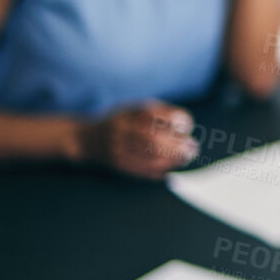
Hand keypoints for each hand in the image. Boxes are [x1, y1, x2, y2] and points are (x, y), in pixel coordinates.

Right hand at [76, 101, 198, 178]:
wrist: (87, 138)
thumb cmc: (121, 121)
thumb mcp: (137, 108)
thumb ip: (160, 112)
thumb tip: (187, 124)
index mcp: (129, 113)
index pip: (157, 116)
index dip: (175, 121)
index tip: (186, 126)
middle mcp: (121, 129)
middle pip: (154, 138)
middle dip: (177, 145)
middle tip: (192, 148)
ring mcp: (117, 147)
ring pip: (149, 156)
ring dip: (172, 160)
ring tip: (185, 159)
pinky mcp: (116, 163)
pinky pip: (140, 169)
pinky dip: (158, 171)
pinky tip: (169, 171)